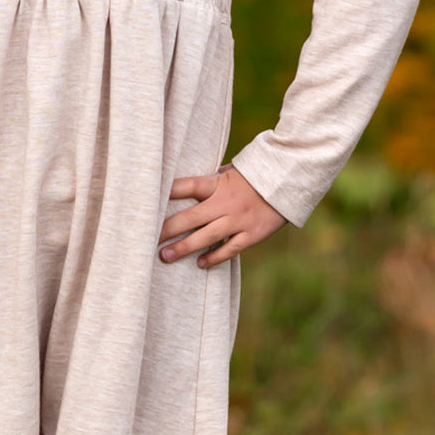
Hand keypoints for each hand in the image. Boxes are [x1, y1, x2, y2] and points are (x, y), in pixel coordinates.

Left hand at [158, 164, 285, 266]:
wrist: (289, 182)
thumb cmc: (253, 176)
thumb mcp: (230, 171)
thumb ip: (210, 181)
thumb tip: (184, 188)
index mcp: (218, 183)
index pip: (186, 186)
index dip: (166, 193)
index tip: (146, 201)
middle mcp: (226, 203)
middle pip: (190, 217)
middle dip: (166, 229)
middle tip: (146, 240)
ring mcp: (239, 220)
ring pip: (206, 237)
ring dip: (183, 248)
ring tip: (164, 256)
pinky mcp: (252, 234)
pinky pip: (229, 250)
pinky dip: (214, 258)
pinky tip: (199, 263)